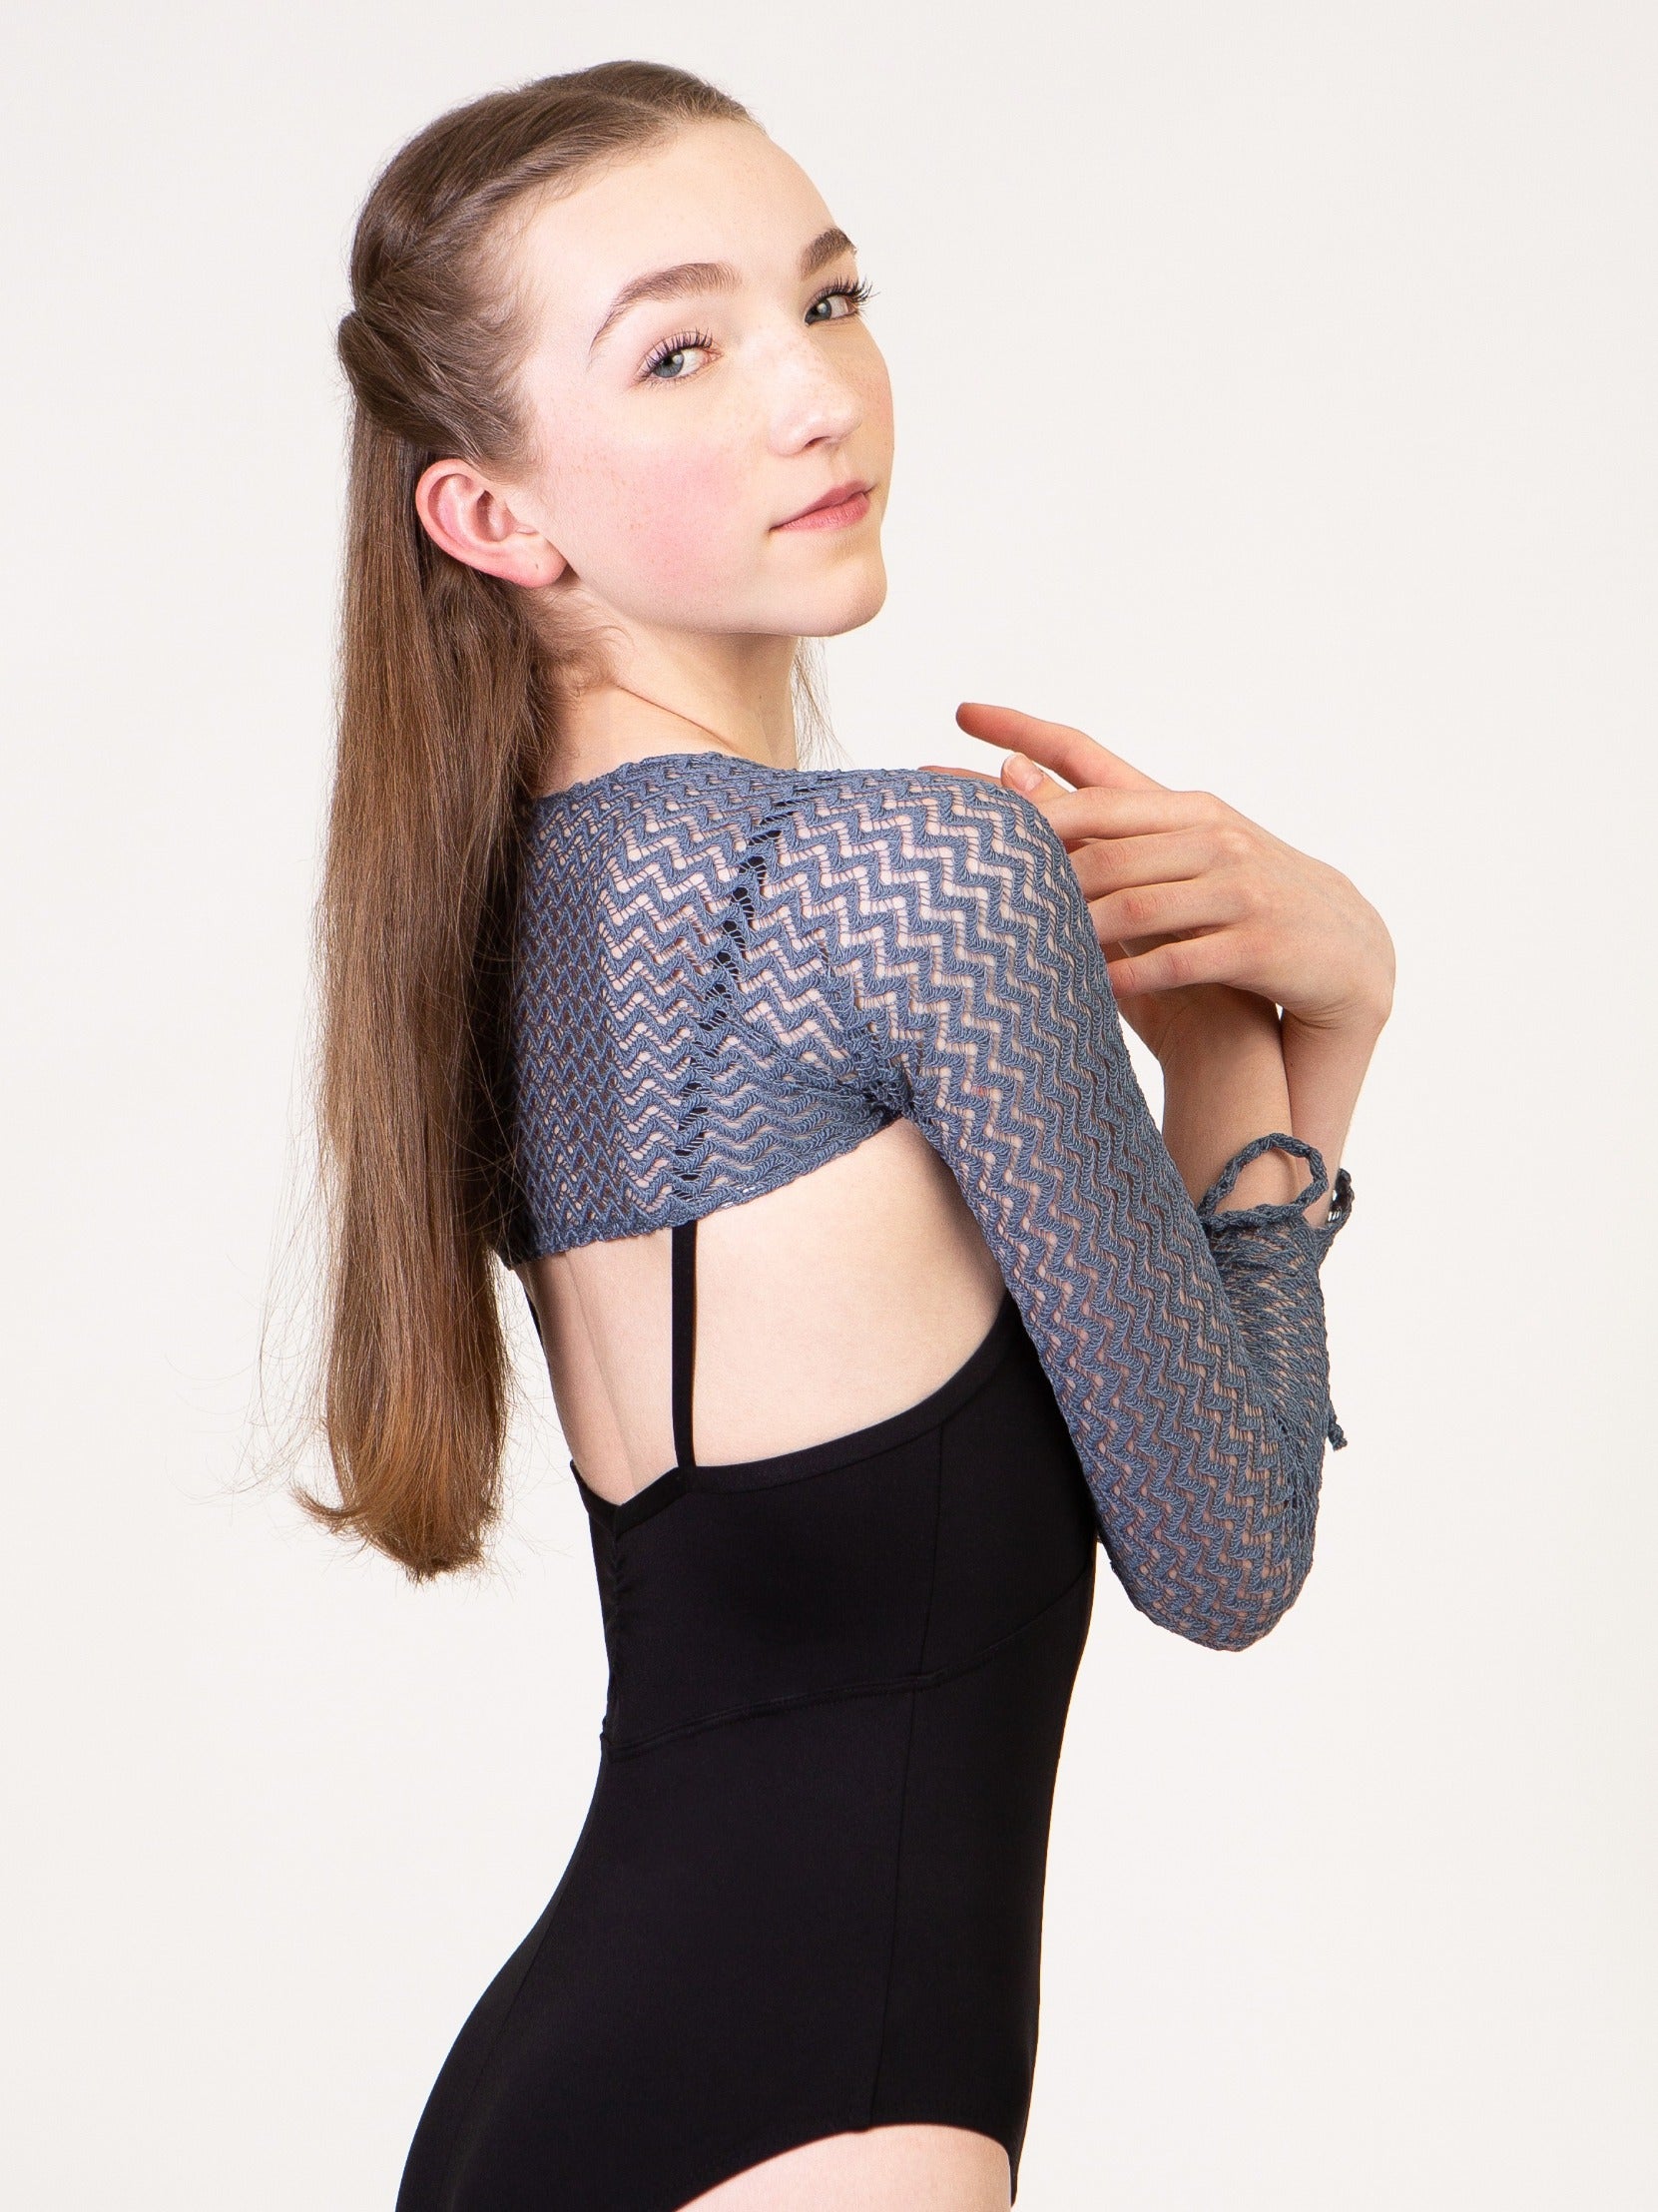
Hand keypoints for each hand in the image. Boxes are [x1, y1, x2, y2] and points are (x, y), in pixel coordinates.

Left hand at [921, 702, 1394, 1066]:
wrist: (1344, 955)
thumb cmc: (1237, 910)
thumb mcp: (1175, 857)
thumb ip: (1099, 823)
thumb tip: (1011, 773)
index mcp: (1180, 807)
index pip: (1089, 759)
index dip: (1025, 732)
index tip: (961, 712)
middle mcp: (1209, 834)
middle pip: (1099, 836)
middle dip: (1029, 849)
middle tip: (959, 858)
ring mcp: (1238, 887)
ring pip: (1135, 900)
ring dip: (1074, 923)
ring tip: (1014, 938)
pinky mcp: (1260, 943)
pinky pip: (1182, 958)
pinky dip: (1135, 972)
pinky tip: (1092, 985)